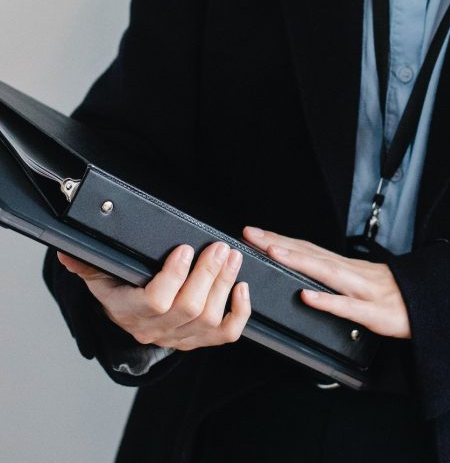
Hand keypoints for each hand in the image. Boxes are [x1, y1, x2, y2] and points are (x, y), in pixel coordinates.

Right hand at [57, 242, 250, 349]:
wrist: (132, 321)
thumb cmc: (121, 292)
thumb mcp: (101, 277)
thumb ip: (88, 264)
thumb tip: (68, 251)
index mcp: (130, 311)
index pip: (155, 301)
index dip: (174, 276)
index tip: (184, 249)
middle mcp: (157, 329)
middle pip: (189, 307)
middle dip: (208, 274)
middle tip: (219, 247)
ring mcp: (182, 338)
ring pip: (210, 317)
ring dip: (224, 284)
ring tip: (232, 257)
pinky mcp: (202, 340)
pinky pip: (227, 334)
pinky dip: (240, 313)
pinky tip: (243, 287)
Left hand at [242, 227, 410, 338]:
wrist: (430, 304)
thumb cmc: (393, 294)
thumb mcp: (360, 281)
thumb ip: (335, 277)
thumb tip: (307, 274)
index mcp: (345, 267)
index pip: (307, 249)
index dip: (280, 240)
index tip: (255, 233)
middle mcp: (351, 273)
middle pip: (310, 254)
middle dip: (279, 243)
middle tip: (251, 234)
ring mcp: (362, 291)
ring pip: (326, 273)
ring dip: (299, 261)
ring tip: (273, 252)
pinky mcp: (374, 313)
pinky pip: (348, 307)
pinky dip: (327, 301)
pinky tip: (307, 296)